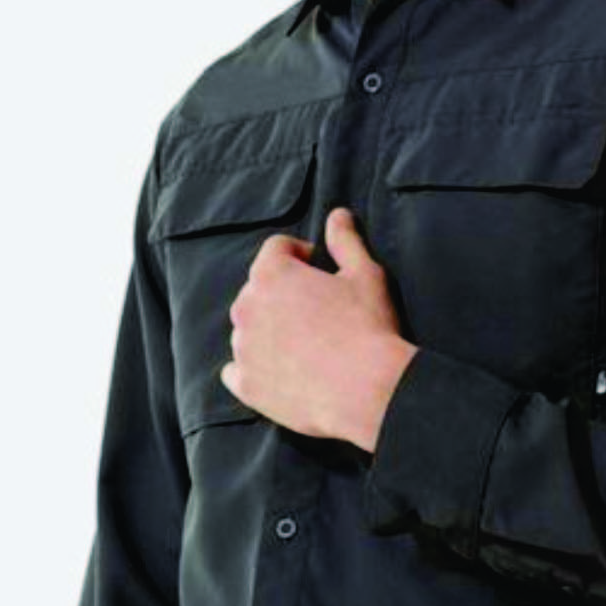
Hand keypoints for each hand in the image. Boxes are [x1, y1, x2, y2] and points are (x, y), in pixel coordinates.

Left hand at [219, 206, 417, 451]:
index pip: (276, 248)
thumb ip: (345, 241)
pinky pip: (236, 371)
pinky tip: (279, 373)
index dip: (300, 254)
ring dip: (267, 331)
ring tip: (304, 346)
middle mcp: (246, 307)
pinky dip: (252, 369)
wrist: (369, 390)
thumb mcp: (365, 274)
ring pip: (246, 330)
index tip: (318, 270)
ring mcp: (243, 348)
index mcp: (272, 273)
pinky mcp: (245, 385)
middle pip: (256, 289)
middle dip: (281, 294)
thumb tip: (337, 215)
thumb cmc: (369, 328)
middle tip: (316, 312)